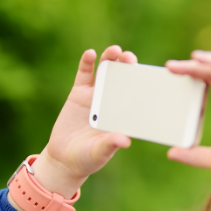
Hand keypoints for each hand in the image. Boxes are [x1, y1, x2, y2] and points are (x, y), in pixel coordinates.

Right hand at [31, 46, 136, 193]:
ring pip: (105, 72)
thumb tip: (125, 140)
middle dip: (127, 66)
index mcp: (122, 114)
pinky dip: (87, 63)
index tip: (147, 75)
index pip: (136, 96)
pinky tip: (90, 54)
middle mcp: (112, 101)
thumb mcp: (100, 153)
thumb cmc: (88, 158)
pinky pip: (84, 75)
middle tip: (130, 59)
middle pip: (122, 78)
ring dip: (110, 59)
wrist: (64, 159)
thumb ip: (110, 144)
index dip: (142, 84)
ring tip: (115, 51)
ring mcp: (95, 95)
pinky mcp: (78, 93)